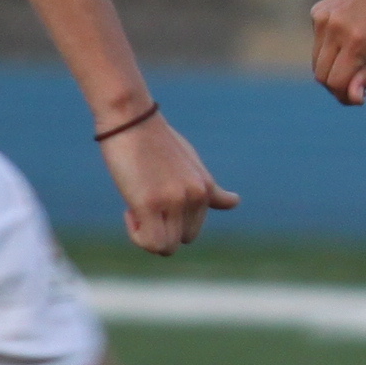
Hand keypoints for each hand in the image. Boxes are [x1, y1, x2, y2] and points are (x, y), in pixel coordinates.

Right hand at [99, 113, 238, 252]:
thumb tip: (236, 202)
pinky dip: (138, 236)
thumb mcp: (191, 164)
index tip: (157, 199)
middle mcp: (196, 195)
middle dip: (160, 229)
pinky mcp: (151, 203)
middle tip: (143, 201)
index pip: (194, 229)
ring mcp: (175, 200)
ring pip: (166, 247)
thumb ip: (210, 189)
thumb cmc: (155, 140)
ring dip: (146, 235)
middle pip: (182, 240)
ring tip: (136, 205)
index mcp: (206, 187)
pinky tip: (130, 211)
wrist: (131, 117)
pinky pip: (152, 243)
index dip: (172, 222)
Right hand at [311, 0, 365, 105]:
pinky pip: (317, 42)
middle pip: (321, 75)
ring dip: (331, 67)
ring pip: (316, 60)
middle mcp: (335, 30)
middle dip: (335, 85)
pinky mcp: (317, 12)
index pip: (336, 82)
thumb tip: (352, 98)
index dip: (344, 95)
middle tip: (355, 84)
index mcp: (357, 41)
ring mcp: (323, 19)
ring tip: (354, 58)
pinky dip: (329, 47)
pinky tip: (349, 33)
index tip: (358, 97)